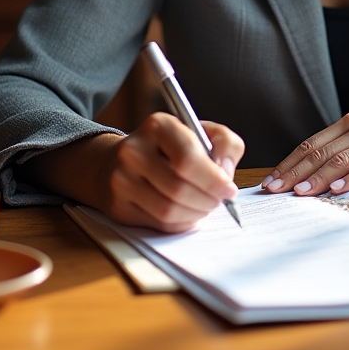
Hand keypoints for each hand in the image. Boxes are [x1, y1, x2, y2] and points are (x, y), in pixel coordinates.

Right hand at [104, 114, 244, 231]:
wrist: (124, 160)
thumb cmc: (171, 147)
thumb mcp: (202, 132)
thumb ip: (225, 142)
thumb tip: (225, 169)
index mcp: (159, 126)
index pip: (187, 157)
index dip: (213, 179)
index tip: (229, 189)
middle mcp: (134, 150)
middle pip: (178, 188)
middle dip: (208, 200)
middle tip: (220, 200)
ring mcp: (122, 179)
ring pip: (168, 210)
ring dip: (196, 214)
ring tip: (205, 206)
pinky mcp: (119, 205)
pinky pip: (158, 223)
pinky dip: (181, 223)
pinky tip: (188, 212)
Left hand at [263, 99, 348, 196]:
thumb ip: (345, 150)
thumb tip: (311, 176)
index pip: (310, 144)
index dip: (288, 163)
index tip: (268, 181)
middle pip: (319, 152)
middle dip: (292, 173)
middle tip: (272, 190)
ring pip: (339, 160)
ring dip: (316, 178)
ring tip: (298, 193)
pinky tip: (337, 190)